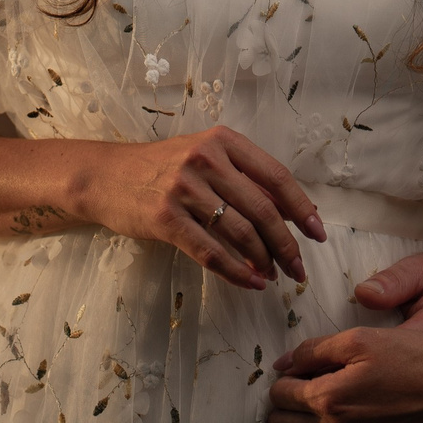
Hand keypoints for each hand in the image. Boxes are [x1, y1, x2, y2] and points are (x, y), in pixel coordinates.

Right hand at [76, 127, 325, 290]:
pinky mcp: (166, 218)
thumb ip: (244, 177)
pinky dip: (235, 272)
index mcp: (222, 140)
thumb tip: (294, 212)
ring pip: (240, 233)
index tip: (318, 234)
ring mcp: (184, 188)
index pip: (276, 176)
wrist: (105, 176)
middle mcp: (205, 159)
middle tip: (299, 269)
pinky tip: (250, 282)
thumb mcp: (204, 157)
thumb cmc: (161, 168)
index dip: (302, 208)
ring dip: (263, 261)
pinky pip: (211, 252)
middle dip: (287, 244)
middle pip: (263, 209)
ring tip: (273, 277)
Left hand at [264, 325, 422, 422]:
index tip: (291, 370)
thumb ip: (313, 350)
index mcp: (329, 400)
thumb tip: (282, 363)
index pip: (281, 395)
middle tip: (294, 389)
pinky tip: (346, 418)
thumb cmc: (411, 357)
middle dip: (283, 407)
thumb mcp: (359, 339)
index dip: (283, 379)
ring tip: (316, 403)